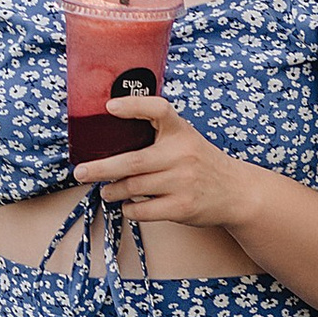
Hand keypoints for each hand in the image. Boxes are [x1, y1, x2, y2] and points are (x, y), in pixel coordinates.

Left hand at [90, 95, 256, 232]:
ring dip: (113, 191)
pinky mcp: (183, 207)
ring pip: (134, 187)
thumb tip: (108, 135)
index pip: (159, 109)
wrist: (237, 192)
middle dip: (100, 168)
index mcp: (181, 131)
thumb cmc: (200, 162)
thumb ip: (158, 133)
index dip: (134, 106)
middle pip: (133, 161)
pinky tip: (127, 205)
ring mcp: (183, 182)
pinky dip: (130, 209)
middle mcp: (183, 154)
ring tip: (105, 191)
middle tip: (80, 172)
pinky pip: (144, 210)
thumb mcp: (186, 139)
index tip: (110, 106)